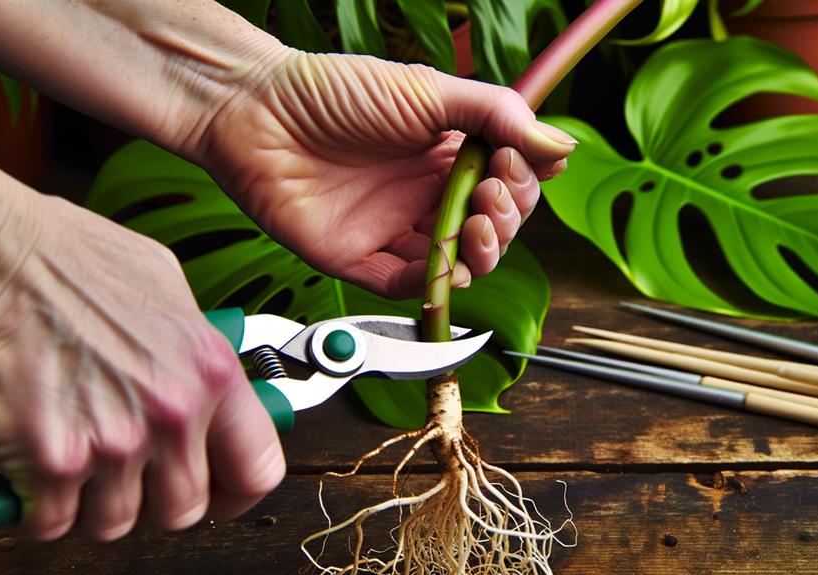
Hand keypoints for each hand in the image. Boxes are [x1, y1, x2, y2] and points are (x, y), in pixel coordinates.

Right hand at [0, 161, 284, 540]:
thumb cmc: (70, 257)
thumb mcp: (166, 286)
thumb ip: (195, 348)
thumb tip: (207, 379)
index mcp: (210, 371)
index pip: (258, 469)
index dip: (237, 491)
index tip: (220, 491)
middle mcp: (173, 412)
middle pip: (184, 509)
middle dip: (156, 500)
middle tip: (131, 476)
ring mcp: (115, 442)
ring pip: (118, 523)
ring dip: (97, 504)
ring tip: (80, 462)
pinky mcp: (52, 462)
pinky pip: (56, 523)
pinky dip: (42, 508)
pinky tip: (38, 467)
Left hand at [196, 48, 576, 298]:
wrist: (255, 111)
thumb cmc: (335, 90)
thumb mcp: (429, 90)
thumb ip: (497, 115)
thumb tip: (562, 147)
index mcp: (447, 153)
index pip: (507, 184)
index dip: (522, 183)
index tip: (517, 164)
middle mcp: (425, 194)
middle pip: (492, 227)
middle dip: (508, 217)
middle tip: (494, 193)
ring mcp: (394, 229)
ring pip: (459, 262)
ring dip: (483, 253)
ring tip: (478, 224)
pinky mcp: (360, 260)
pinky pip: (408, 286)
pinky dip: (436, 283)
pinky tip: (449, 262)